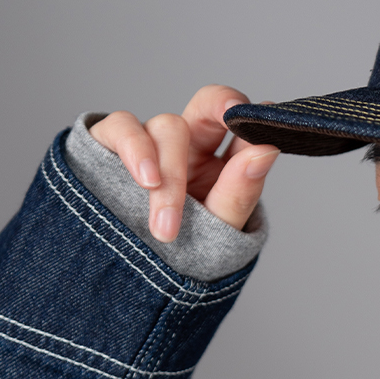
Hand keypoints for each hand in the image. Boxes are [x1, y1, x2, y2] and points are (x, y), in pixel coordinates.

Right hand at [89, 85, 278, 240]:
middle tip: (231, 119)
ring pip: (167, 126)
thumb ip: (241, 191)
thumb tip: (267, 150)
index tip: (257, 118)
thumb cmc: (183, 251)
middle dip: (219, 106)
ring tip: (169, 224)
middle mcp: (189, 145)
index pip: (241, 125)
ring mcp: (152, 142)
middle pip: (208, 104)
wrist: (134, 274)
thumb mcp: (219, 228)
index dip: (249, 114)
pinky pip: (122, 126)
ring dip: (171, 171)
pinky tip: (146, 181)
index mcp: (222, 162)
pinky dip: (136, 149)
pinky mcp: (112, 143)